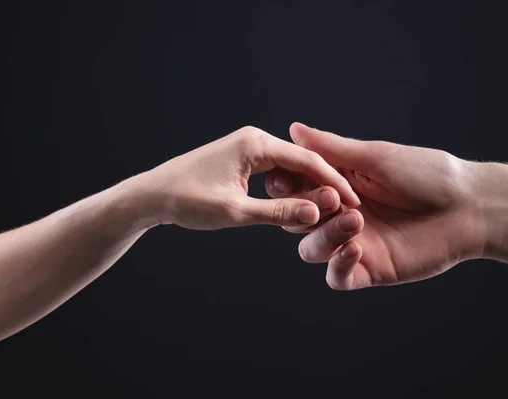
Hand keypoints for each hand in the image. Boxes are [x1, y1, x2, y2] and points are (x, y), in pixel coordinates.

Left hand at [135, 126, 359, 229]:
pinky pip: (275, 169)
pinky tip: (301, 201)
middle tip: (349, 207)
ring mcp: (248, 146)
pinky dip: (290, 185)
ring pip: (290, 166)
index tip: (355, 202)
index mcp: (256, 144)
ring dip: (308, 186)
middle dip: (325, 183)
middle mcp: (254, 138)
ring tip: (329, 207)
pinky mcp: (241, 157)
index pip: (307, 161)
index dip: (334, 183)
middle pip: (302, 161)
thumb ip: (278, 211)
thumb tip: (317, 213)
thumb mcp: (236, 211)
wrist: (152, 195)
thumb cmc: (187, 200)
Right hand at [266, 123, 486, 289]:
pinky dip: (337, 265)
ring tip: (355, 220)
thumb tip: (294, 128)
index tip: (284, 179)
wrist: (469, 207)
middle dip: (306, 208)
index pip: (297, 188)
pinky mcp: (370, 269)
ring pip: (312, 250)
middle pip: (298, 219)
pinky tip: (354, 249)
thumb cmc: (427, 174)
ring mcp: (354, 243)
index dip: (286, 185)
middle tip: (332, 198)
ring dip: (325, 235)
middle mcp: (341, 215)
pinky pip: (338, 277)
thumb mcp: (375, 157)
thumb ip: (332, 149)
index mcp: (339, 186)